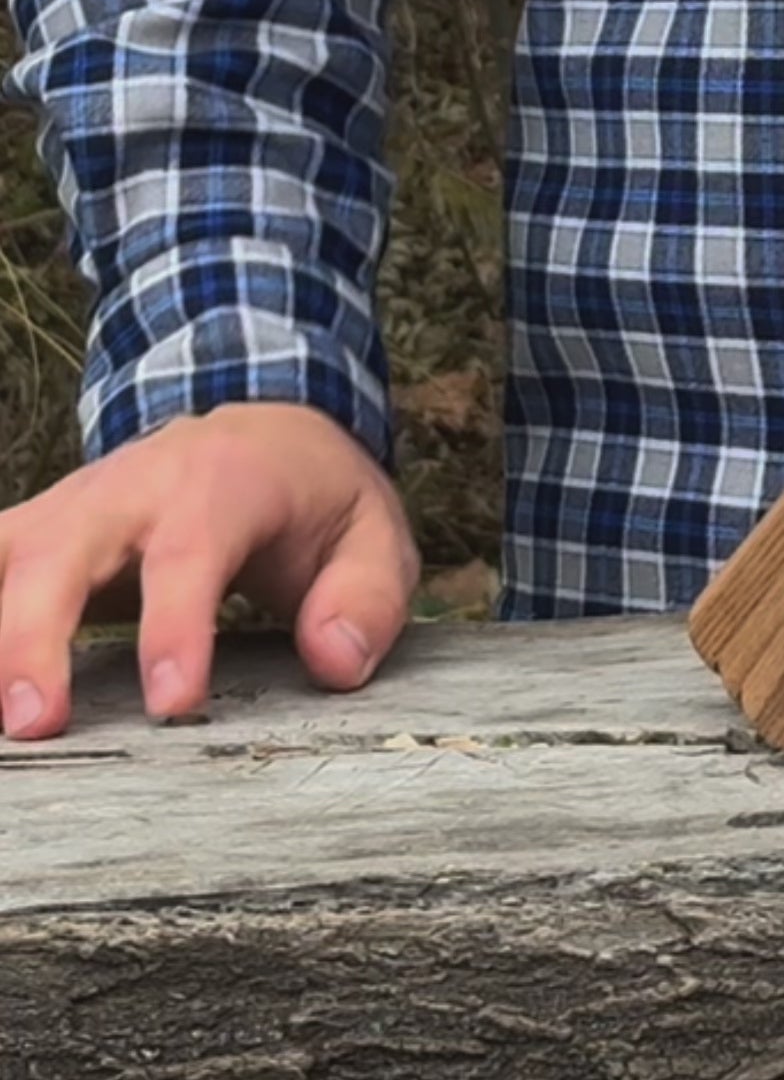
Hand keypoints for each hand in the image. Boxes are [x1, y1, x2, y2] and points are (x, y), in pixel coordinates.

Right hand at [0, 403, 419, 738]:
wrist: (266, 434)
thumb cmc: (317, 500)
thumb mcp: (374, 535)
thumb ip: (366, 597)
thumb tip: (336, 660)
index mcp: (225, 482)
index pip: (191, 553)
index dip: (176, 627)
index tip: (172, 704)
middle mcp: (135, 485)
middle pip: (64, 549)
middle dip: (37, 634)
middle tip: (36, 724)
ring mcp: (75, 504)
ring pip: (8, 553)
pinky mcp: (38, 530)